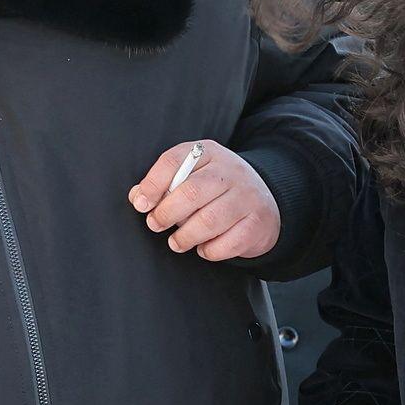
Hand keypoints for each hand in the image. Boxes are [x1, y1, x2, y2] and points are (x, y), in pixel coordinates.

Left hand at [129, 140, 279, 262]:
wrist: (266, 202)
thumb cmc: (218, 191)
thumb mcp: (193, 176)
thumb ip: (164, 184)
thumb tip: (139, 197)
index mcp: (208, 153)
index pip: (174, 160)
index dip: (152, 184)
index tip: (142, 204)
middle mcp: (231, 171)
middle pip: (191, 192)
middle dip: (166, 214)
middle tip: (156, 224)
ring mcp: (247, 196)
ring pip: (208, 221)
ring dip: (185, 237)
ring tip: (177, 242)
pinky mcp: (257, 223)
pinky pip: (226, 243)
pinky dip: (209, 251)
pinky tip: (204, 247)